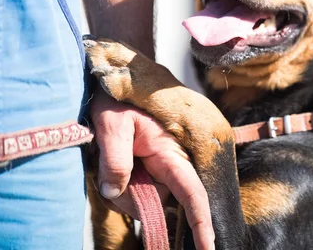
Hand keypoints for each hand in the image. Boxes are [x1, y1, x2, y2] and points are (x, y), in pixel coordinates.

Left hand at [91, 89, 214, 249]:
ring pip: (145, 197)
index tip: (208, 248)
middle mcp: (171, 160)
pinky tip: (110, 164)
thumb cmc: (116, 98)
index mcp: (169, 151)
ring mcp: (160, 164)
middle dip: (132, 200)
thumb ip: (114, 161)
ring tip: (106, 157)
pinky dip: (121, 184)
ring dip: (121, 190)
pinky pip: (137, 188)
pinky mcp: (150, 165)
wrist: (113, 80)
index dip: (201, 222)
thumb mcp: (110, 125)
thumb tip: (113, 193)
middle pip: (158, 201)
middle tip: (104, 173)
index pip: (191, 193)